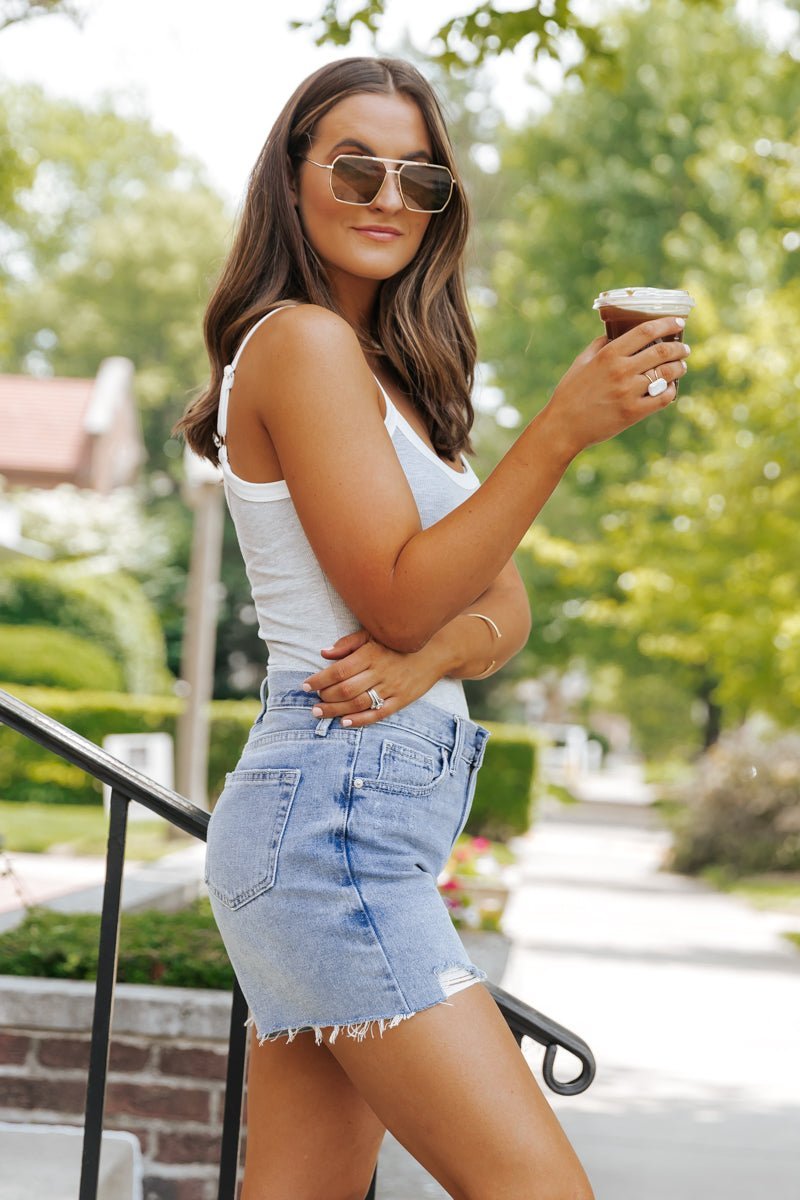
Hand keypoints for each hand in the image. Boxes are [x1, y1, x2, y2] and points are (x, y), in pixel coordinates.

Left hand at [302, 629, 440, 726]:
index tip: (305, 685)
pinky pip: (379, 713)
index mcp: (371, 654)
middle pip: (346, 689)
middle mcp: (380, 672)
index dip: (319, 680)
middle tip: (312, 702)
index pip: (339, 670)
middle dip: (325, 697)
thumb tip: (324, 653)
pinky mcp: (402, 700)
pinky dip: (360, 720)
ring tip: (320, 713)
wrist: (435, 650)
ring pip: (358, 703)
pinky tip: (345, 722)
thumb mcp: (373, 635)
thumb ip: (348, 643)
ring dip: (336, 710)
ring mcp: (392, 688)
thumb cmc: (398, 641)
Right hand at [546, 316, 690, 458]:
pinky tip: (671, 388)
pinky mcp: (633, 412)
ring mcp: (629, 392)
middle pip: (662, 351)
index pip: (646, 331)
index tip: (678, 322)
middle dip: (678, 347)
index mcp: (609, 354)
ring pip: (666, 374)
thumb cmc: (570, 393)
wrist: (564, 426)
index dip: (666, 324)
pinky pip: (662, 398)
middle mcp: (621, 371)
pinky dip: (671, 391)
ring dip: (679, 367)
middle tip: (684, 348)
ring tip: (681, 366)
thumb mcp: (581, 362)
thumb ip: (600, 345)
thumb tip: (615, 333)